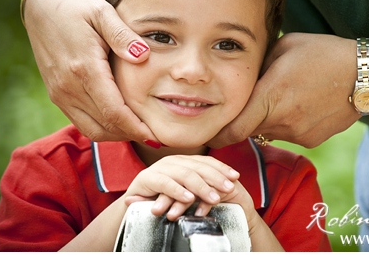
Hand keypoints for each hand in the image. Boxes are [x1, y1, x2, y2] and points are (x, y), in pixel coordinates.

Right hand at [23, 0, 155, 142]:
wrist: (40, 6)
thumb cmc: (75, 5)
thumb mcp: (101, 11)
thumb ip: (123, 35)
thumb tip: (143, 56)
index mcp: (84, 68)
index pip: (113, 112)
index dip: (136, 128)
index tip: (156, 134)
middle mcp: (68, 87)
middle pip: (104, 127)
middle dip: (130, 135)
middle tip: (155, 134)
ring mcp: (60, 93)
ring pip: (91, 129)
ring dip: (116, 134)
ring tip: (139, 129)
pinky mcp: (56, 94)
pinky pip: (80, 121)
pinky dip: (101, 127)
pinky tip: (118, 119)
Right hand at [122, 155, 239, 220]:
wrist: (133, 208)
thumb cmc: (162, 200)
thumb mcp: (185, 192)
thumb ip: (200, 186)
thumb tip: (228, 184)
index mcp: (181, 162)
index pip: (205, 161)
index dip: (221, 168)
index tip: (236, 177)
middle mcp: (171, 161)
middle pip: (197, 166)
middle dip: (216, 177)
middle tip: (230, 188)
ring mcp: (158, 168)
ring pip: (184, 174)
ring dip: (201, 186)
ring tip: (214, 197)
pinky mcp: (146, 179)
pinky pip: (165, 183)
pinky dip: (178, 191)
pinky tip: (189, 199)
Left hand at [212, 33, 359, 147]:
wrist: (368, 75)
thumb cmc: (323, 53)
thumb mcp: (283, 47)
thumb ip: (257, 65)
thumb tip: (238, 75)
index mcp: (270, 97)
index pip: (232, 130)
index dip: (217, 134)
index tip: (208, 132)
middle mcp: (282, 121)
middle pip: (248, 130)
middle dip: (242, 120)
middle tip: (243, 105)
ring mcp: (298, 134)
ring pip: (268, 132)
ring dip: (267, 119)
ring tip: (283, 96)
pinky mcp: (312, 140)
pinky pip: (288, 134)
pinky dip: (287, 123)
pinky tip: (300, 104)